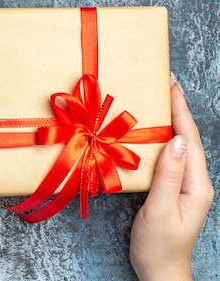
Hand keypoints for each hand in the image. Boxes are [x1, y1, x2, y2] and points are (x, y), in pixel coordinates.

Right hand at [130, 75, 213, 280]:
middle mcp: (194, 182)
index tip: (172, 86)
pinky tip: (149, 133)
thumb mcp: (161, 211)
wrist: (159, 271)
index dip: (181, 112)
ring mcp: (184, 185)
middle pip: (188, 139)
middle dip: (178, 110)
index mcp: (197, 185)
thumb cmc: (159, 245)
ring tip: (158, 101)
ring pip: (178, 146)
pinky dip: (160, 139)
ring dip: (169, 122)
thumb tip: (177, 141)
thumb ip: (169, 176)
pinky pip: (168, 158)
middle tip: (164, 85)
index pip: (191, 141)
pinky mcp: (171, 189)